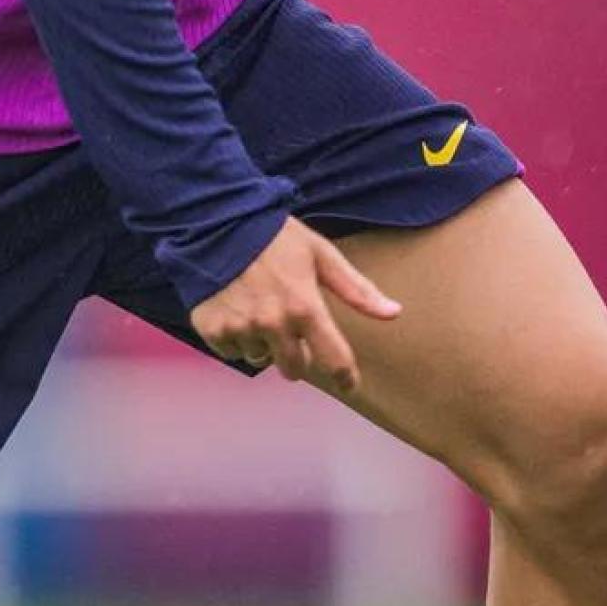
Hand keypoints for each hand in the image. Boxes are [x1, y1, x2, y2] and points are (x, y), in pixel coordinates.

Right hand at [190, 216, 400, 391]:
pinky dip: (235, 338)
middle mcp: (274, 324)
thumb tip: (393, 313)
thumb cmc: (274, 236)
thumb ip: (356, 289)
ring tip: (257, 311)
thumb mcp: (320, 254)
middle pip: (294, 369)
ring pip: (260, 358)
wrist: (214, 221)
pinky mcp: (213, 329)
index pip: (334, 359)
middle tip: (289, 330)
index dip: (346, 377)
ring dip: (263, 344)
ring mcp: (241, 328)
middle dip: (296, 356)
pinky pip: (231, 351)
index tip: (349, 384)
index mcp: (305, 307)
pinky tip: (234, 311)